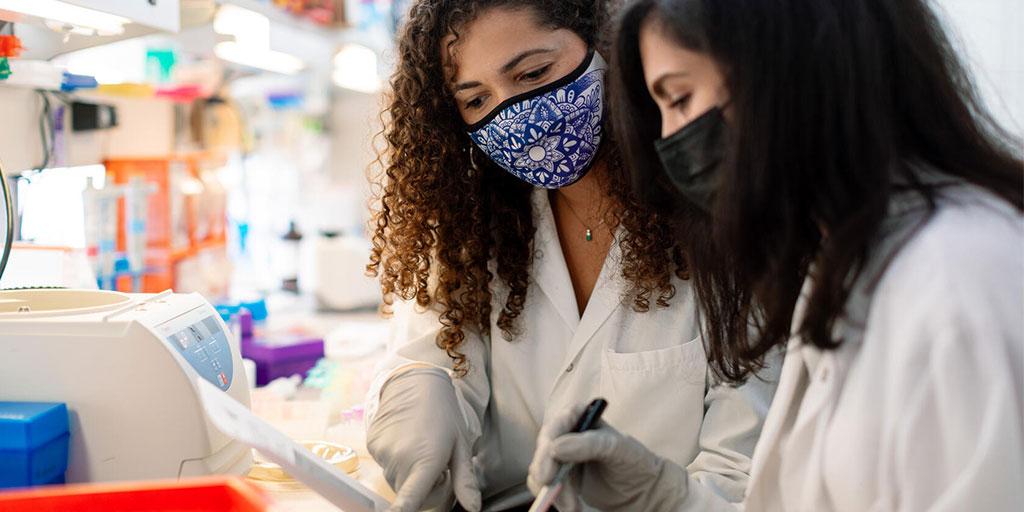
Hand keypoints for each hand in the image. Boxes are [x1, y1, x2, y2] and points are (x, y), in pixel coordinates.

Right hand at [367, 368, 480, 511]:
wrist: (415, 382)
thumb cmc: (443, 413)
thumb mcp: (461, 445)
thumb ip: (465, 479)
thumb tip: (473, 507)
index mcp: (425, 461)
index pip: (409, 501)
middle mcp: (400, 460)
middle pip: (412, 496)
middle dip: (427, 488)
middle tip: (440, 466)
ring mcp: (382, 454)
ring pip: (398, 482)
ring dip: (411, 475)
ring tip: (423, 448)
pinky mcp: (372, 446)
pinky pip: (386, 466)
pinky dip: (398, 461)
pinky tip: (408, 441)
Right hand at [528, 402, 689, 511]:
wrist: (641, 488)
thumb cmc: (633, 461)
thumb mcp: (617, 448)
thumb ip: (590, 444)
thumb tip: (556, 448)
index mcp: (580, 416)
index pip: (556, 426)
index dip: (547, 447)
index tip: (548, 471)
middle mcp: (567, 433)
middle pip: (544, 449)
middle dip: (546, 473)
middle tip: (552, 494)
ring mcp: (562, 455)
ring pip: (542, 470)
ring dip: (553, 491)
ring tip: (572, 507)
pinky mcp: (560, 475)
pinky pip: (546, 485)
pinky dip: (555, 498)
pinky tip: (571, 507)